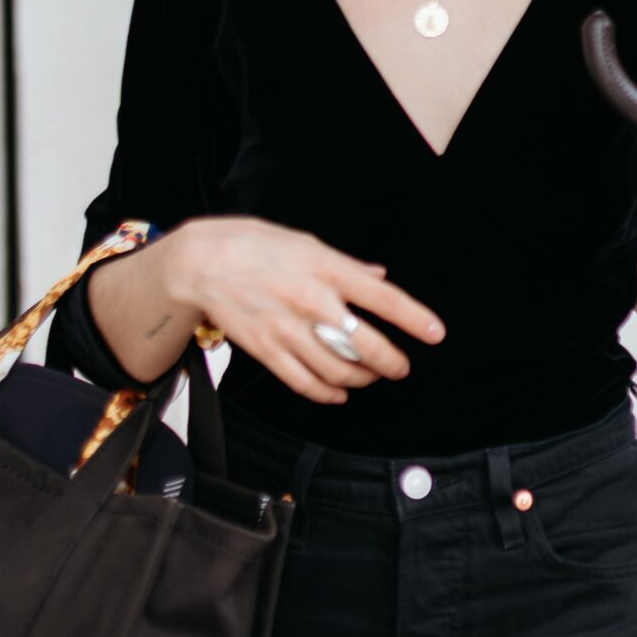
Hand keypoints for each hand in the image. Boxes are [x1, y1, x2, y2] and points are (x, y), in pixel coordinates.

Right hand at [164, 217, 443, 405]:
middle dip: (392, 362)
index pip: (384, 298)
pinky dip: (327, 393)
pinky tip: (340, 392)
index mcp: (327, 269)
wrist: (200, 262)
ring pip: (338, 370)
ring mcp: (288, 330)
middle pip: (365, 345)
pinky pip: (303, 382)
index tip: (435, 333)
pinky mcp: (267, 350)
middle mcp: (312, 302)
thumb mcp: (306, 243)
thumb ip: (347, 265)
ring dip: (362, 379)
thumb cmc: (254, 245)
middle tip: (402, 367)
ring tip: (372, 376)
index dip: (415, 318)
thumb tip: (378, 277)